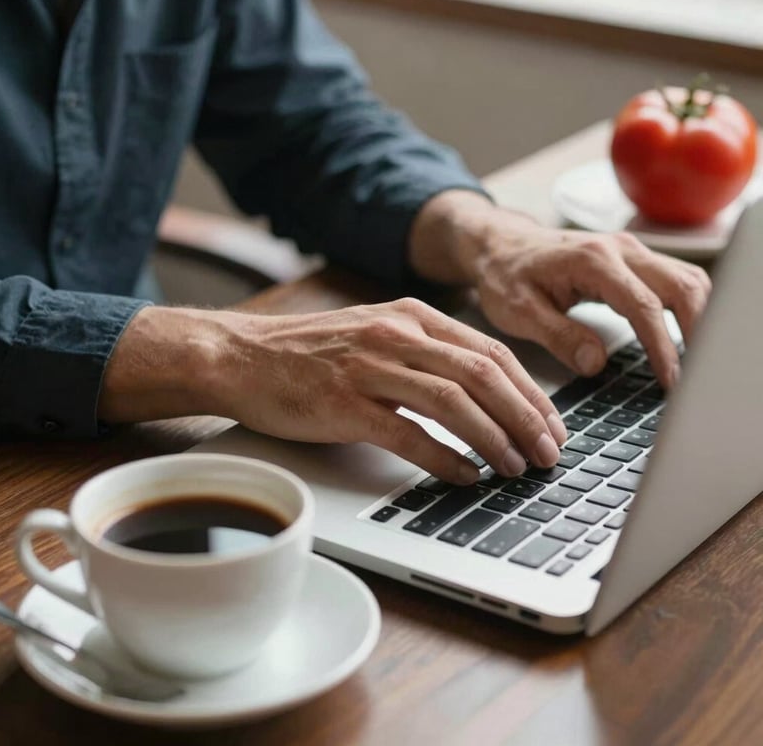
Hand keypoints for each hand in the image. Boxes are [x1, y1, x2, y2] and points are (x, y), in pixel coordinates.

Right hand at [99, 300, 566, 484]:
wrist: (242, 356)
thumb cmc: (309, 352)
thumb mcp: (374, 333)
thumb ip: (424, 353)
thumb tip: (479, 392)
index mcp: (410, 316)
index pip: (490, 352)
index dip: (529, 391)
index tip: (551, 423)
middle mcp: (396, 334)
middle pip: (482, 374)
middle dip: (524, 417)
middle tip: (549, 452)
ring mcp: (369, 367)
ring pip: (453, 402)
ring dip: (493, 438)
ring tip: (516, 467)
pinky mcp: (344, 403)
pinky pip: (408, 433)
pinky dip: (444, 457)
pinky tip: (464, 476)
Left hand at [409, 191, 711, 388]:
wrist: (500, 245)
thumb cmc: (504, 276)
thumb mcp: (519, 311)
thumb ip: (558, 336)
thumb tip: (597, 363)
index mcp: (591, 261)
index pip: (643, 306)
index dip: (662, 347)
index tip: (672, 382)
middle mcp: (619, 249)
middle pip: (682, 285)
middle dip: (699, 332)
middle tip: (699, 376)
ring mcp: (630, 251)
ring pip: (687, 279)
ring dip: (701, 318)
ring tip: (700, 362)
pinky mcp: (633, 260)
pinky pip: (676, 279)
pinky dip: (689, 308)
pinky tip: (688, 338)